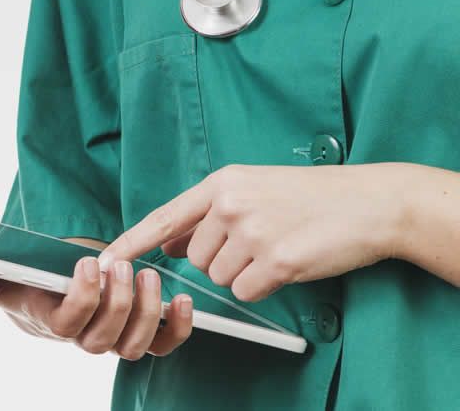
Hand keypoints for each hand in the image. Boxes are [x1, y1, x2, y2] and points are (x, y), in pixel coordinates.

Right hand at [0, 257, 192, 359]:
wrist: (46, 292)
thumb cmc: (23, 282)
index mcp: (53, 323)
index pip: (69, 325)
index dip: (83, 299)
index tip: (87, 263)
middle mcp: (85, 337)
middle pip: (105, 339)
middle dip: (118, 304)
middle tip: (121, 266)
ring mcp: (114, 336)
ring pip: (136, 345)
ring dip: (148, 313)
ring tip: (149, 276)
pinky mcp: (139, 329)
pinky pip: (164, 343)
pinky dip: (178, 327)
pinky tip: (182, 300)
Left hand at [98, 164, 410, 301]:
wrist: (370, 203)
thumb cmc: (311, 196)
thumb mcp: (252, 190)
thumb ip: (207, 214)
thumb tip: (169, 243)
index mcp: (222, 183)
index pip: (163, 218)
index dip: (131, 243)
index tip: (104, 261)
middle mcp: (230, 204)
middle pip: (195, 258)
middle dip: (222, 259)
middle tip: (260, 240)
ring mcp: (253, 232)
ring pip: (220, 277)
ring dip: (245, 273)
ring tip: (277, 246)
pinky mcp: (276, 260)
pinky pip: (247, 291)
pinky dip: (264, 287)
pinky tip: (288, 262)